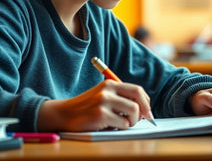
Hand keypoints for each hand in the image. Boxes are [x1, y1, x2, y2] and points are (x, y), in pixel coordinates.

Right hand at [37, 80, 151, 131]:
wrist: (64, 114)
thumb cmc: (87, 107)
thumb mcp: (103, 95)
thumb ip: (120, 97)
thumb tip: (144, 109)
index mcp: (110, 84)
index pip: (137, 90)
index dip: (146, 101)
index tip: (148, 111)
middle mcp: (108, 90)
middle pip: (138, 99)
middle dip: (144, 111)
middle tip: (144, 120)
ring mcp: (104, 102)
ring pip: (133, 112)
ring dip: (132, 122)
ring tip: (123, 124)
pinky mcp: (100, 115)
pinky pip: (123, 123)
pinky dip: (121, 128)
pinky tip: (111, 126)